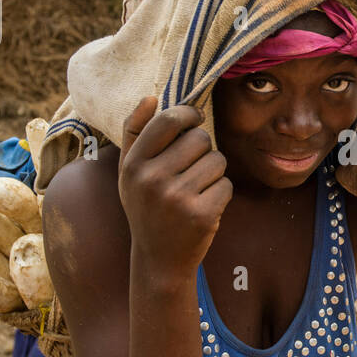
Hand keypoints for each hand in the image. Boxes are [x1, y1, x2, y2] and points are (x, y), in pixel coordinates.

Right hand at [117, 98, 231, 274]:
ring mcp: (176, 198)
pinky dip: (221, 193)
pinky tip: (205, 206)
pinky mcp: (201, 215)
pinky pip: (226, 185)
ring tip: (196, 190)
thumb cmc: (146, 208)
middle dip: (203, 150)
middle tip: (191, 170)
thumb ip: (135, 132)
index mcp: (133, 164)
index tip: (196, 119)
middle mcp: (152, 179)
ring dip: (214, 172)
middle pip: (199, 138)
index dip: (189, 113)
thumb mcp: (130, 172)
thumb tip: (151, 97)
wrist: (158, 259)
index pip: (168, 119)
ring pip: (217, 160)